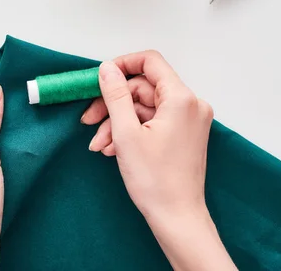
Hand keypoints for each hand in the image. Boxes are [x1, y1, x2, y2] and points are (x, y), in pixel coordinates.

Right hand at [81, 52, 235, 270]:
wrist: (177, 218)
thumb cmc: (155, 180)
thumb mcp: (126, 133)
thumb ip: (115, 95)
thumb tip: (107, 68)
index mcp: (181, 99)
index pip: (150, 62)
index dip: (122, 65)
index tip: (101, 78)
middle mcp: (191, 104)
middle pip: (143, 88)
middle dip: (113, 104)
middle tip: (89, 120)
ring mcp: (189, 120)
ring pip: (144, 107)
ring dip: (118, 122)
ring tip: (100, 144)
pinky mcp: (184, 134)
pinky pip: (153, 121)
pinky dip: (132, 131)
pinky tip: (113, 148)